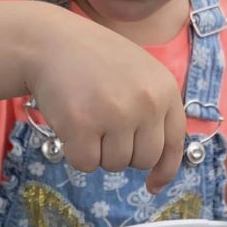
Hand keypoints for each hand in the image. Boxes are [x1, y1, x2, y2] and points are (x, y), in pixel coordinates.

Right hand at [26, 14, 185, 192]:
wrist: (51, 42)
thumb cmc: (95, 62)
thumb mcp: (140, 76)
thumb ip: (154, 112)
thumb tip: (158, 173)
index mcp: (165, 90)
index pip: (174, 143)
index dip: (164, 170)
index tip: (153, 185)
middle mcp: (147, 103)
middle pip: (143, 160)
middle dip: (123, 153)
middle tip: (104, 127)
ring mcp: (116, 114)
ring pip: (115, 165)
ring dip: (98, 151)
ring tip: (88, 118)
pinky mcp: (83, 125)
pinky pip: (86, 164)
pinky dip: (76, 153)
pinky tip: (71, 125)